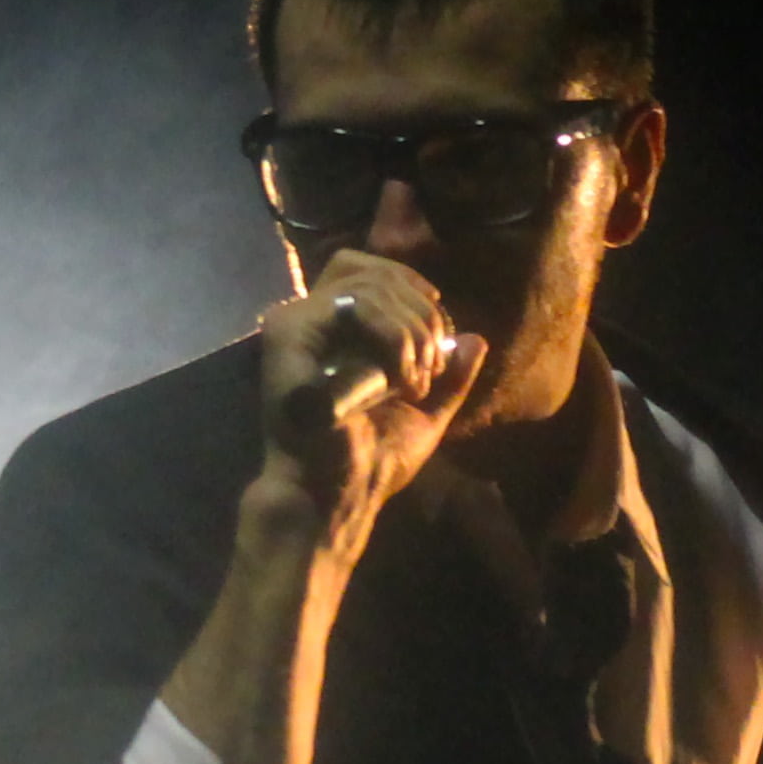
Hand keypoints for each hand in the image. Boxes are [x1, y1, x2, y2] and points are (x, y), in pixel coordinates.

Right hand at [252, 249, 490, 561]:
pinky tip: (400, 379)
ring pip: (368, 285)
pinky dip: (394, 337)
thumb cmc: (372, 461)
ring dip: (411, 332)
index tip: (437, 332)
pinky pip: (353, 306)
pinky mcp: (287, 335)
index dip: (408, 285)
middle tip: (430, 370)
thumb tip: (475, 338)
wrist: (341, 495)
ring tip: (415, 382)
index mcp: (330, 331)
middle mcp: (306, 320)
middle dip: (421, 315)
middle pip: (371, 271)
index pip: (365, 269)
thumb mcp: (425, 414)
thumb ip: (449, 377)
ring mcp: (293, 324)